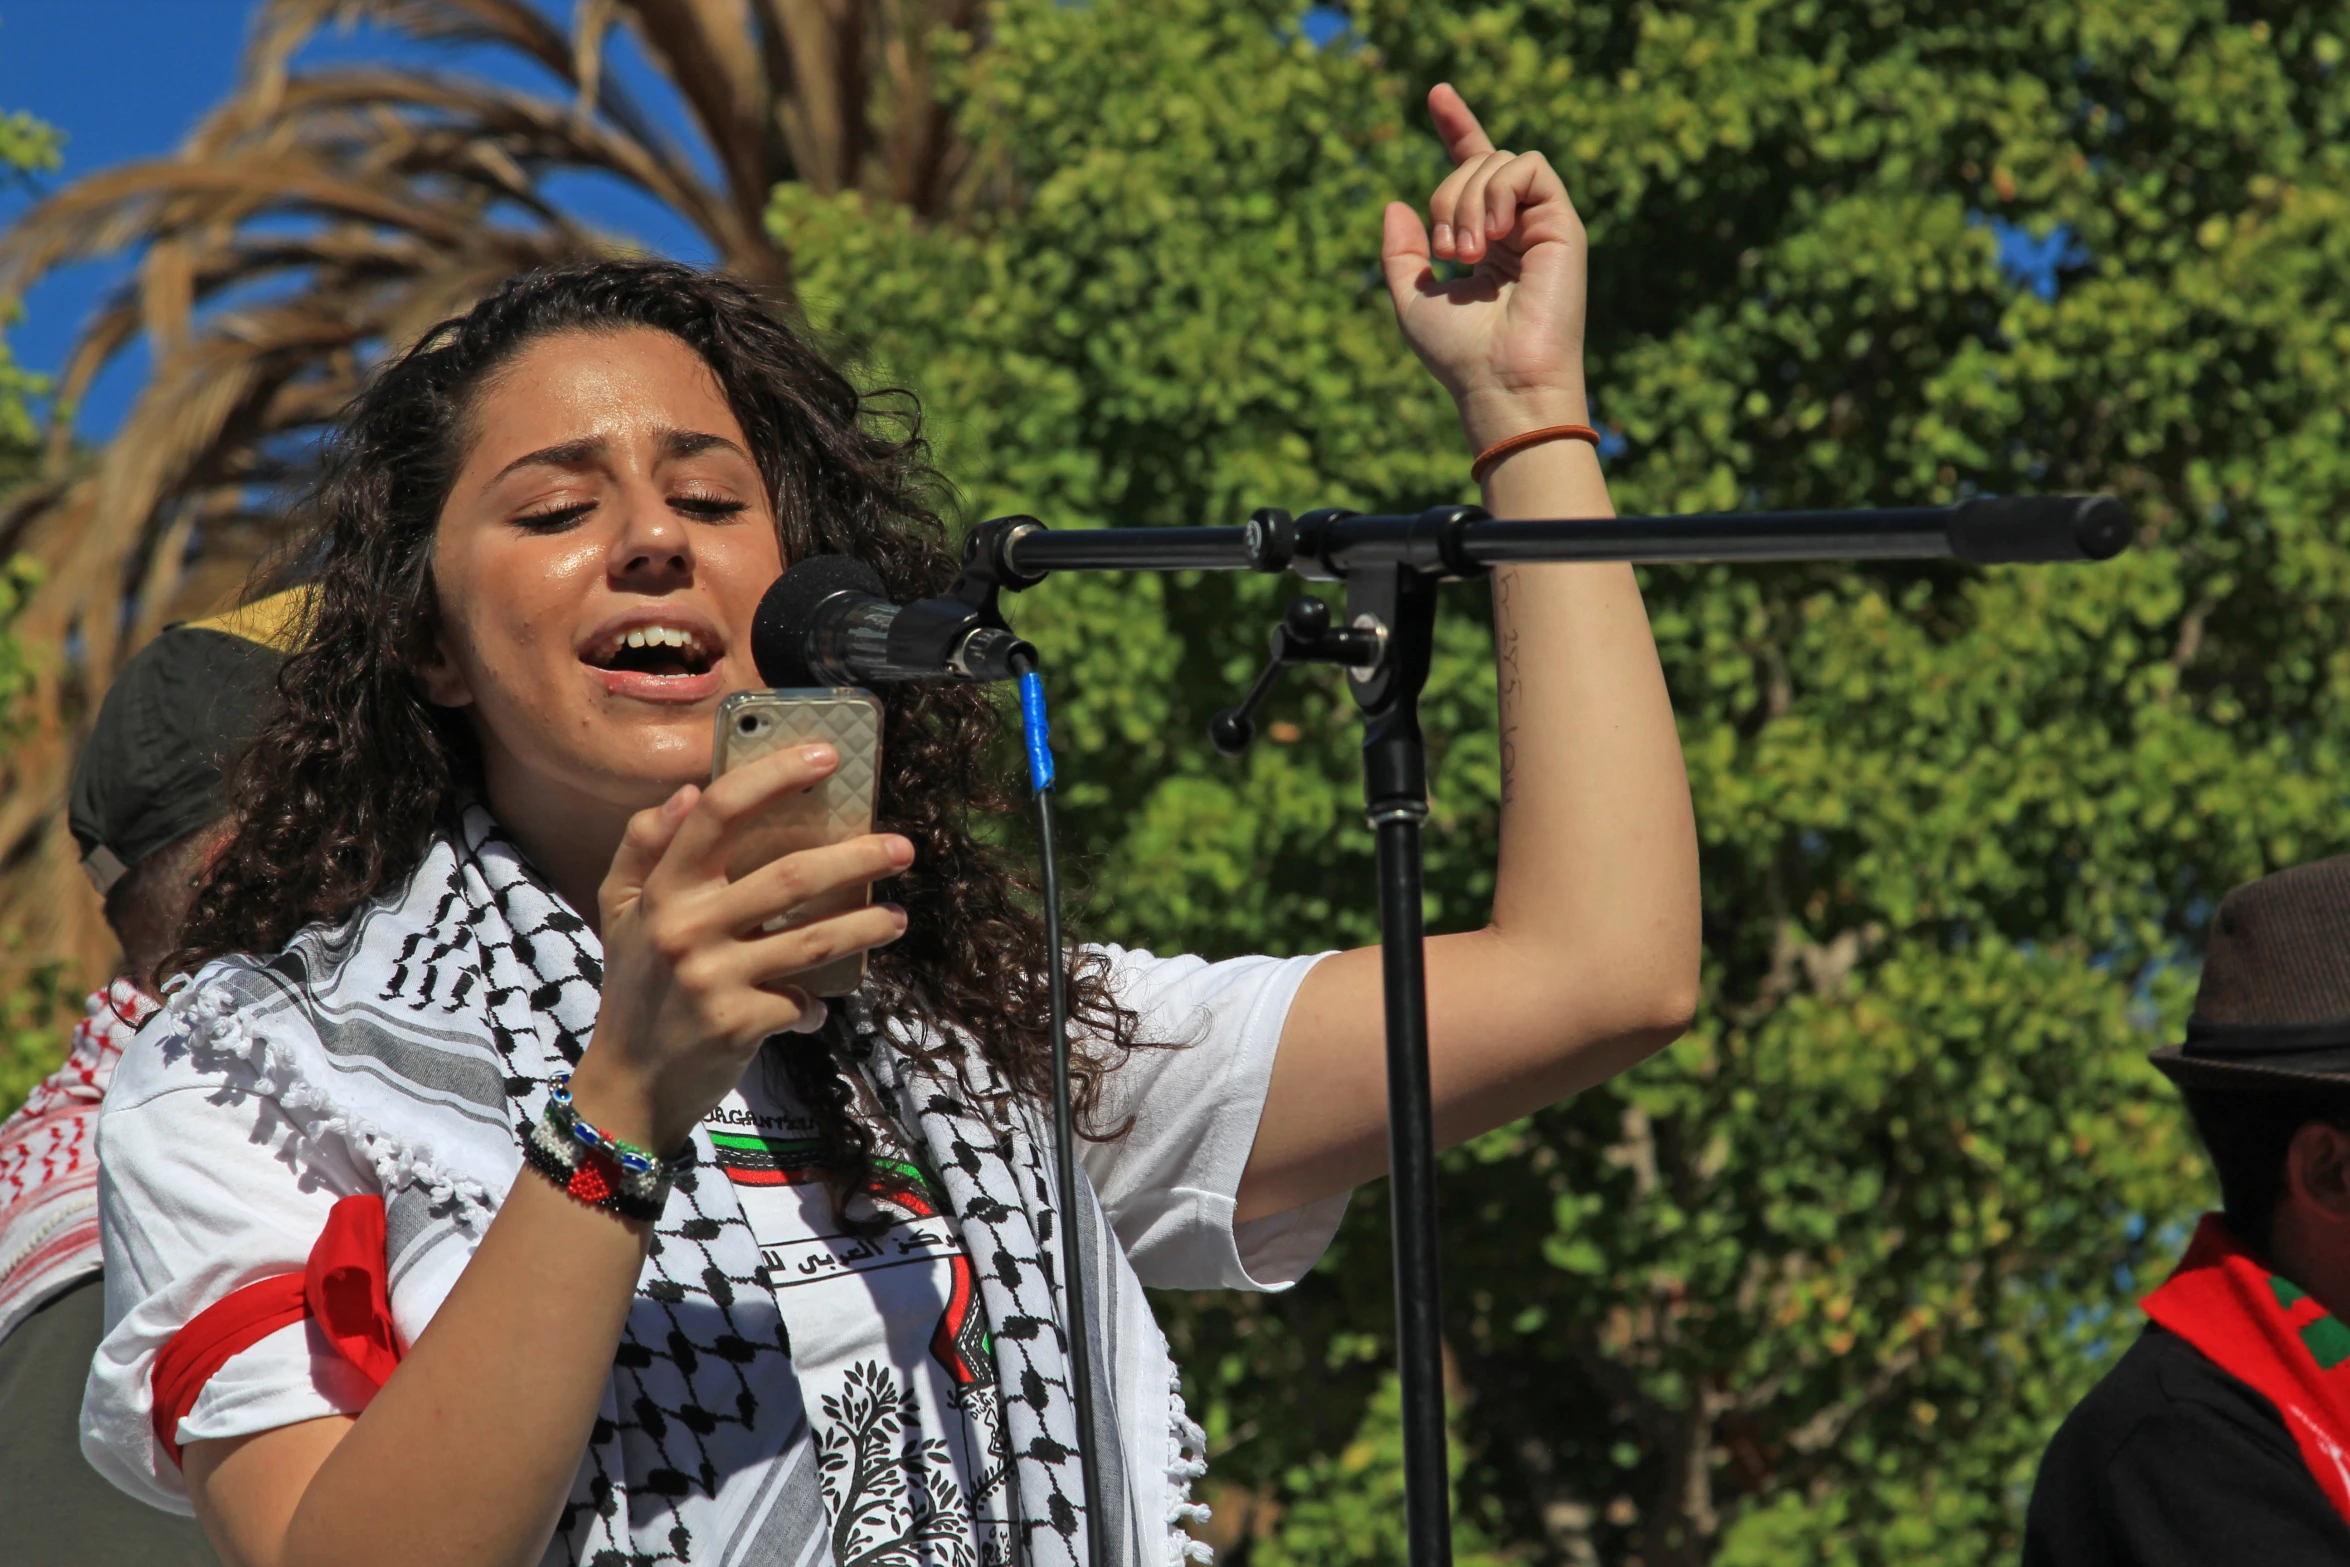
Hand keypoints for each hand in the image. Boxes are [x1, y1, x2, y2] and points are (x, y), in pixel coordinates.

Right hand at [567, 743, 911, 1151]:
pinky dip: (817, 1004)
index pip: (720, 813)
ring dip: (867, 926)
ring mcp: (713, 978)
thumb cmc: (635, 986)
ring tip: (899, 918)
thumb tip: (689, 791)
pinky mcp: (739, 1023)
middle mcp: (685, 928)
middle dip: (857, 859)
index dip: (775, 776)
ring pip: (814, 940)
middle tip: (902, 848)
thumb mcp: (619, 911)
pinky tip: (820, 1006)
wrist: (628, 1084)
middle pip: (789, 876)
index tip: (827, 755)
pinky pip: (802, 1001)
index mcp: (662, 890)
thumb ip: (643, 846)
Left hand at [1382, 84, 1590, 449]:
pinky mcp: (1563, 224)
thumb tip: (1396, 204)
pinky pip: (1528, 167)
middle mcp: (1516, 227)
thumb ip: (1401, 253)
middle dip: (1446, 196)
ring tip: (1467, 254)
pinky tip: (1493, 235)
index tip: (1437, 94)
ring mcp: (1541, 223)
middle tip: (1448, 253)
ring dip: (1466, 199)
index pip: (1472, 170)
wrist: (1500, 382)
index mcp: (1485, 240)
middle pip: (1476, 163)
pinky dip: (1499, 190)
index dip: (1457, 127)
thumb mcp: (1413, 299)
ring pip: (1498, 161)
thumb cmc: (1460, 355)